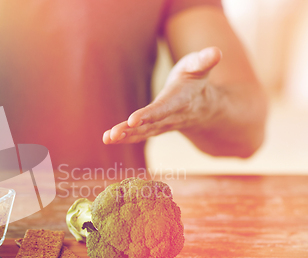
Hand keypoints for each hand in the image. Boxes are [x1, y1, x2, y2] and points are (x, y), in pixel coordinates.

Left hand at [103, 47, 221, 144]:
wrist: (202, 106)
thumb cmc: (196, 80)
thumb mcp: (200, 66)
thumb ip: (204, 60)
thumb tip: (216, 52)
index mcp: (181, 100)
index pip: (164, 108)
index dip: (150, 114)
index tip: (133, 119)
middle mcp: (171, 117)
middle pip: (150, 125)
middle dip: (132, 130)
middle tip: (113, 134)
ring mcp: (162, 125)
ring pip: (142, 133)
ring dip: (124, 136)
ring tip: (107, 138)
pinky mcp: (153, 128)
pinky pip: (138, 135)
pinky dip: (123, 137)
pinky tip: (108, 138)